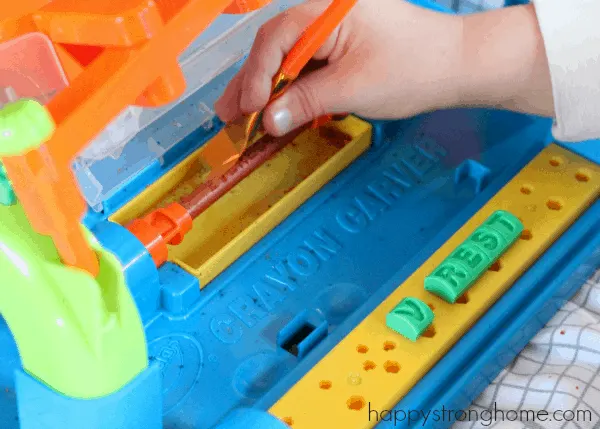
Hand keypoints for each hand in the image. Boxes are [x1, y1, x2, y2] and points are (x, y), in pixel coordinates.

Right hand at [215, 0, 463, 135]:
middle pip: (275, 47)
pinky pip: (308, 64)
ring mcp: (334, 29)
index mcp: (327, 11)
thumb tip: (270, 119)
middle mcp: (326, 13)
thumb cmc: (414, 68)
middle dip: (251, 83)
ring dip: (267, 87)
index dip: (256, 77)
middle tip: (228, 112)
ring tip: (243, 113)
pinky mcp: (342, 45)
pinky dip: (292, 87)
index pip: (276, 39)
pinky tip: (277, 106)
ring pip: (288, 58)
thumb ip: (306, 102)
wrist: (456, 66)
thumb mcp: (353, 88)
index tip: (248, 108)